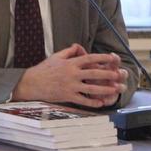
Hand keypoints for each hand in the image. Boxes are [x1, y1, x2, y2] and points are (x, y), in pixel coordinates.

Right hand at [12, 45, 126, 107]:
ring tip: (116, 90)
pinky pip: (82, 100)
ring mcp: (70, 86)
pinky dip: (92, 102)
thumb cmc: (43, 70)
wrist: (30, 83)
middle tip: (120, 76)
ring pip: (91, 88)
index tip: (113, 58)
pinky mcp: (67, 96)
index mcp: (70, 63)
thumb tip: (78, 46)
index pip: (90, 58)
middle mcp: (72, 74)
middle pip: (94, 73)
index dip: (103, 58)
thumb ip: (68, 52)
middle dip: (109, 74)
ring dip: (105, 89)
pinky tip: (101, 103)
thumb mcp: (55, 57)